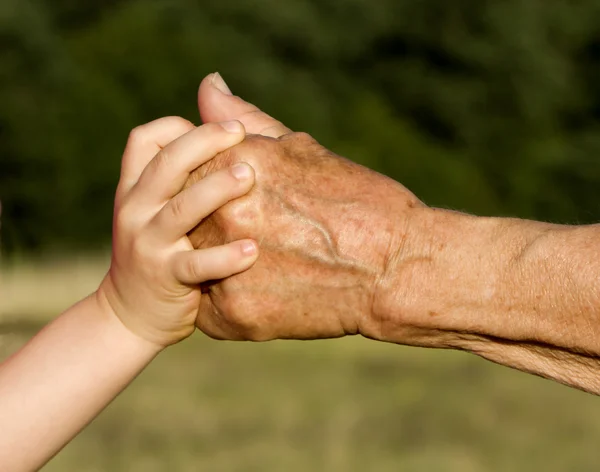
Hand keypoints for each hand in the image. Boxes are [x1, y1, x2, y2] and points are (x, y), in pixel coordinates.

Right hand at [97, 117, 258, 347]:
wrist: (130, 315)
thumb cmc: (159, 251)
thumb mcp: (157, 208)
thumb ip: (181, 172)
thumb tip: (212, 105)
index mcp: (136, 188)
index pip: (145, 140)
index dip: (180, 127)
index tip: (223, 127)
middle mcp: (136, 209)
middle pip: (166, 164)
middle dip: (204, 142)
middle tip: (241, 132)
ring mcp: (148, 243)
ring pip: (182, 209)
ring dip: (216, 189)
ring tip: (249, 177)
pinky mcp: (166, 277)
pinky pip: (196, 264)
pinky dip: (225, 256)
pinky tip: (253, 250)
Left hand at [187, 74, 424, 340]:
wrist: (397, 268)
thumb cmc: (357, 200)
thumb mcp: (300, 149)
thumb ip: (244, 120)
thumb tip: (207, 84)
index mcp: (229, 165)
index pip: (183, 174)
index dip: (212, 190)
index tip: (248, 203)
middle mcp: (217, 213)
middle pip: (185, 222)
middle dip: (213, 229)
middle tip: (262, 238)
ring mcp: (223, 266)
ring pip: (194, 268)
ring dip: (218, 267)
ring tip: (268, 267)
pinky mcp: (235, 315)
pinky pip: (211, 310)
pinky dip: (233, 303)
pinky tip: (270, 293)